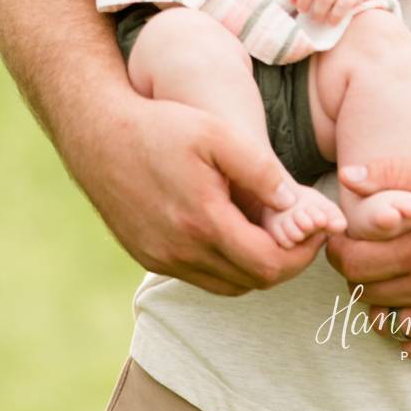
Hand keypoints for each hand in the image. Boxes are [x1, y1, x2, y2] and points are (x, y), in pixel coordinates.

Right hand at [84, 96, 327, 294]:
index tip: (315, 230)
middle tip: (297, 233)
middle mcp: (180, 250)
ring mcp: (160, 257)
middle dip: (284, 262)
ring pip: (227, 284)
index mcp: (203, 222)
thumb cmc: (157, 126)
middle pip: (253, 281)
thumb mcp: (215, 133)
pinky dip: (222, 264)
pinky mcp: (146, 254)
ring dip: (253, 267)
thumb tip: (293, 203)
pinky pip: (198, 276)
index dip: (303, 254)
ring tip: (264, 232)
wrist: (95, 131)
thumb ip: (260, 169)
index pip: (271, 265)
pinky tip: (226, 232)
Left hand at [327, 157, 410, 352]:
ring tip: (388, 278)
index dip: (338, 250)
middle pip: (365, 293)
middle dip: (356, 273)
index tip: (342, 240)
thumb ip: (391, 173)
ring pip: (388, 322)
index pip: (351, 264)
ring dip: (379, 302)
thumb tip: (346, 177)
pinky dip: (407, 332)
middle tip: (364, 256)